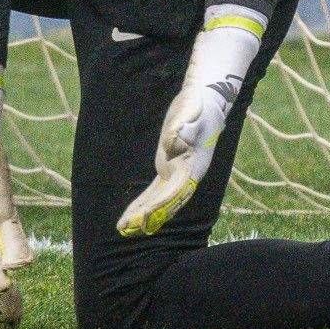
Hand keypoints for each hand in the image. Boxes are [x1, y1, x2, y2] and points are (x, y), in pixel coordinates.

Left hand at [117, 74, 235, 236]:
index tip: (145, 217)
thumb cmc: (198, 106)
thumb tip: (175, 140)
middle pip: (166, 201)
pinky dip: (145, 202)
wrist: (206, 99)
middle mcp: (186, 175)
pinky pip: (156, 190)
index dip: (160, 205)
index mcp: (192, 165)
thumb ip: (184, 128)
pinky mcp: (168, 167)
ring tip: (123, 227)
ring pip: (159, 199)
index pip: (174, 191)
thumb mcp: (191, 113)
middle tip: (126, 229)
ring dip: (142, 213)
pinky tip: (134, 212)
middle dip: (147, 216)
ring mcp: (178, 173)